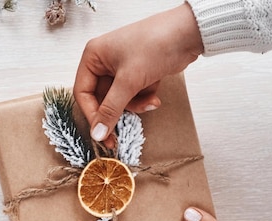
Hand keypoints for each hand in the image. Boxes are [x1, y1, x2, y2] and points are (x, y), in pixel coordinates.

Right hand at [73, 4, 203, 146]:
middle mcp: (104, 62)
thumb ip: (111, 109)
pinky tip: (155, 95)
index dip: (92, 114)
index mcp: (94, 56)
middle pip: (101, 99)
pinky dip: (144, 97)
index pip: (83, 92)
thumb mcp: (129, 80)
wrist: (188, 33)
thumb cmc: (155, 45)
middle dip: (118, 111)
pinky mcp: (137, 73)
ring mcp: (121, 68)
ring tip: (150, 101)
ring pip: (119, 100)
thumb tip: (97, 133)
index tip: (101, 132)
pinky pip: (133, 95)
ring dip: (135, 104)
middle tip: (118, 136)